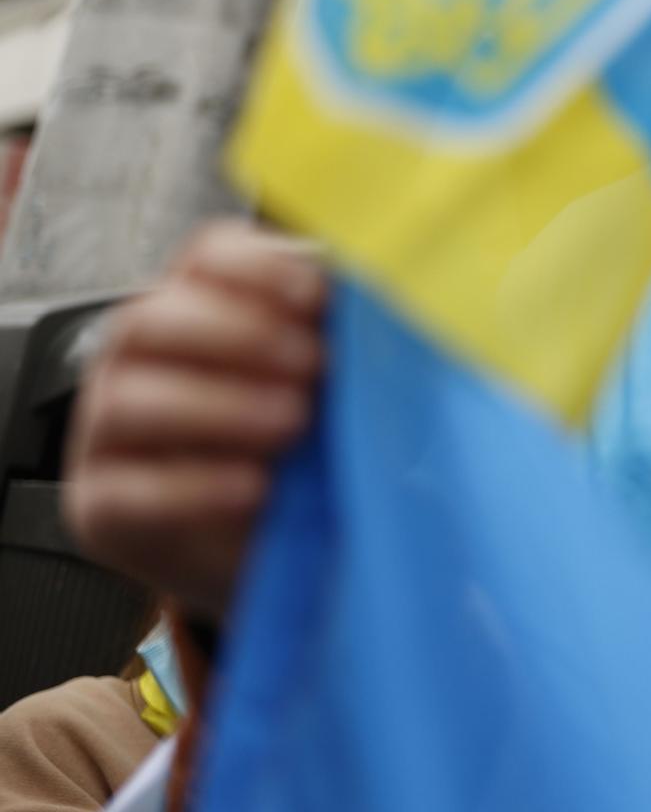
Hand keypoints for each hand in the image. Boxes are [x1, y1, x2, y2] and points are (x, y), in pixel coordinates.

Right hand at [63, 220, 326, 621]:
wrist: (279, 553)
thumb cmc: (307, 453)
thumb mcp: (336, 390)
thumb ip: (347, 344)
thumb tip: (386, 307)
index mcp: (198, 311)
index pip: (205, 258)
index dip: (255, 267)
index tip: (313, 292)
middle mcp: (139, 361)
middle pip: (151, 319)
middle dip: (237, 335)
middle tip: (312, 363)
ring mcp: (108, 436)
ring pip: (130, 400)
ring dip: (218, 405)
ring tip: (291, 422)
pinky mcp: (103, 509)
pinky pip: (128, 490)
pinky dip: (195, 486)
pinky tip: (253, 487)